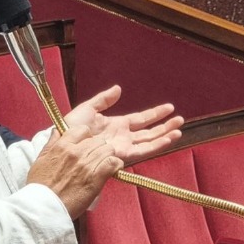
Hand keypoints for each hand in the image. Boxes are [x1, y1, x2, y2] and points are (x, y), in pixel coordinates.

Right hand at [26, 125, 122, 219]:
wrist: (44, 208)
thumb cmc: (40, 186)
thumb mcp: (40, 160)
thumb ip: (50, 143)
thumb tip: (57, 131)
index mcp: (62, 146)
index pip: (83, 130)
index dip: (87, 136)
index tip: (86, 144)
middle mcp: (75, 152)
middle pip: (97, 140)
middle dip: (98, 147)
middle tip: (96, 157)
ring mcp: (86, 165)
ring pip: (107, 150)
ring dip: (108, 156)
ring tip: (104, 164)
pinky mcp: (95, 179)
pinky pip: (112, 163)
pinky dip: (115, 165)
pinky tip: (112, 169)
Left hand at [64, 85, 182, 165]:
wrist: (64, 142)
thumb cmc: (71, 128)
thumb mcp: (88, 108)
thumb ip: (103, 99)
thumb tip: (118, 89)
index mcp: (116, 125)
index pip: (141, 119)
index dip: (155, 114)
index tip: (169, 108)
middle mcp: (123, 137)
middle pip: (149, 132)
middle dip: (165, 126)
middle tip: (180, 120)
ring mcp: (124, 146)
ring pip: (149, 141)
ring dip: (164, 135)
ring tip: (179, 130)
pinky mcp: (122, 154)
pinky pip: (143, 150)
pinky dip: (156, 145)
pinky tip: (168, 139)